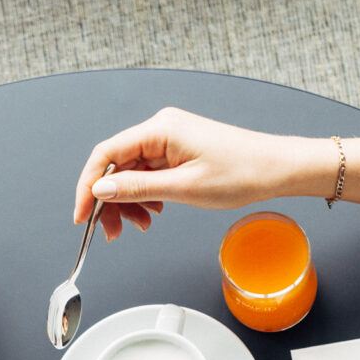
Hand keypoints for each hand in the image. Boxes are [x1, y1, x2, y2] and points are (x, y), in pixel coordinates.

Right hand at [70, 109, 327, 239]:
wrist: (277, 169)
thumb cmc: (242, 172)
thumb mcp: (183, 188)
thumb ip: (137, 189)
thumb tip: (100, 190)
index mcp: (160, 129)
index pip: (106, 154)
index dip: (88, 185)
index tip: (82, 214)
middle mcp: (161, 129)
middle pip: (116, 165)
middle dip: (109, 200)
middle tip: (110, 231)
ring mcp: (170, 141)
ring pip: (131, 173)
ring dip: (127, 202)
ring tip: (137, 226)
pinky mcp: (178, 152)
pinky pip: (148, 174)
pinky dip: (144, 196)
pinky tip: (151, 213)